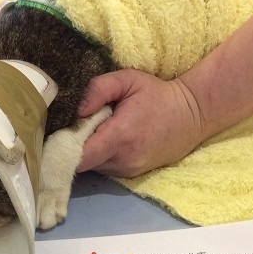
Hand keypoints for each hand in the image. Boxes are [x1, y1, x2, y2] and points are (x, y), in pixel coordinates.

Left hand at [77, 69, 205, 177]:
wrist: (191, 116)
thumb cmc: (157, 95)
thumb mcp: (128, 79)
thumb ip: (98, 89)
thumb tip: (77, 110)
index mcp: (120, 136)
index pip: (80, 155)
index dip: (65, 146)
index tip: (61, 133)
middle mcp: (123, 159)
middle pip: (82, 163)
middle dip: (75, 147)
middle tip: (78, 128)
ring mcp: (128, 170)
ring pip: (93, 167)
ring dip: (88, 152)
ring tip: (97, 132)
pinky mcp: (131, 174)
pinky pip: (105, 168)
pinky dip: (101, 157)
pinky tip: (108, 141)